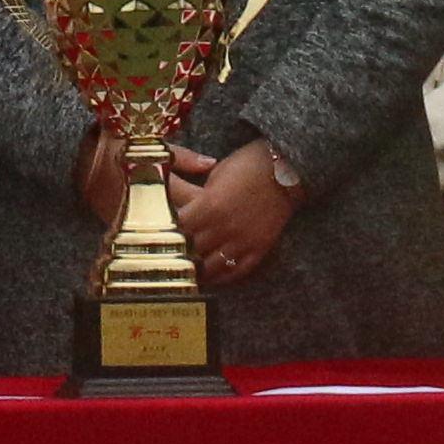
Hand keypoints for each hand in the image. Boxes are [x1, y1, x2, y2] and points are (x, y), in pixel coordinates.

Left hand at [165, 140, 296, 285]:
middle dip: (179, 255)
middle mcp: (223, 227)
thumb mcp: (215, 175)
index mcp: (208, 206)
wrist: (286, 169)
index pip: (178, 230)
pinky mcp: (259, 248)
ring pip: (212, 267)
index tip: (158, 240)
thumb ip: (197, 196)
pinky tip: (212, 277)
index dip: (166, 236)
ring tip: (186, 273)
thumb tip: (180, 209)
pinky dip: (222, 276)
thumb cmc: (247, 165)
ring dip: (198, 270)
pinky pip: (237, 271)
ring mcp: (242, 240)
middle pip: (191, 251)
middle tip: (167, 260)